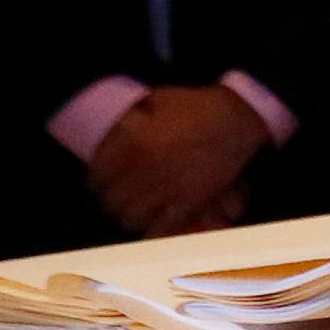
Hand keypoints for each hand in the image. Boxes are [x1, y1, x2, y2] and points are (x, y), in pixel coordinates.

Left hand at [86, 85, 267, 239]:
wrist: (236, 120)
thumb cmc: (198, 106)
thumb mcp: (158, 99)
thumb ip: (134, 113)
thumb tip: (117, 120)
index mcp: (134, 144)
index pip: (99, 174)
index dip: (93, 180)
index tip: (95, 181)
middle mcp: (146, 170)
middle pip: (112, 200)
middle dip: (108, 200)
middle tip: (110, 197)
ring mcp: (167, 189)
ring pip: (131, 217)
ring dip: (126, 215)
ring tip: (127, 210)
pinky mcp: (188, 202)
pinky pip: (161, 227)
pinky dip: (151, 230)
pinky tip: (147, 225)